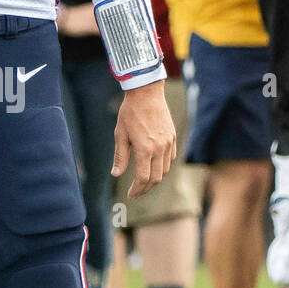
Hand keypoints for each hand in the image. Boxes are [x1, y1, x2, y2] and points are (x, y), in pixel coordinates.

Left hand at [111, 81, 175, 196]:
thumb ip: (120, 157)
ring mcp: (168, 143)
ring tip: (144, 181)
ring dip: (155, 179)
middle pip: (156, 178)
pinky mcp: (173, 137)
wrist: (146, 93)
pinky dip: (163, 166)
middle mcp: (159, 148)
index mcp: (145, 149)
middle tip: (136, 193)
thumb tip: (115, 174)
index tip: (130, 195)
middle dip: (145, 189)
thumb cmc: (130, 112)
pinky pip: (170, 158)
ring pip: (165, 170)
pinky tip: (154, 166)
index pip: (143, 178)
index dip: (137, 190)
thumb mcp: (120, 135)